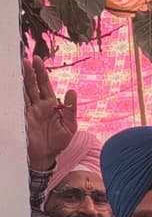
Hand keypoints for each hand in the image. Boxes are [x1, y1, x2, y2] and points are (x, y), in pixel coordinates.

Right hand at [23, 55, 76, 170]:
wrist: (47, 157)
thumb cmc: (59, 142)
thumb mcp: (70, 126)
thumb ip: (70, 109)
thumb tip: (72, 91)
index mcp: (50, 104)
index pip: (44, 84)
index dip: (41, 72)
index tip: (37, 60)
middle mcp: (38, 105)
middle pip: (32, 84)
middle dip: (29, 72)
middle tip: (26, 60)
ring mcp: (29, 111)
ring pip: (24, 92)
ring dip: (22, 80)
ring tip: (20, 67)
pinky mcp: (22, 118)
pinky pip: (18, 104)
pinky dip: (16, 95)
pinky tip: (14, 85)